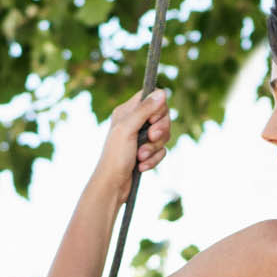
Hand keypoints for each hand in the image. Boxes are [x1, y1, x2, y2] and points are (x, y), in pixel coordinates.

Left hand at [91, 87, 172, 206]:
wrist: (113, 185)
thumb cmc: (115, 156)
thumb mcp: (128, 129)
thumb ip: (144, 110)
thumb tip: (162, 92)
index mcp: (127, 111)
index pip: (151, 96)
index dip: (158, 107)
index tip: (153, 119)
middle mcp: (135, 122)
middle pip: (162, 116)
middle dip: (160, 130)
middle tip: (151, 138)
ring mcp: (141, 137)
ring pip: (164, 135)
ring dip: (154, 148)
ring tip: (141, 156)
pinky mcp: (147, 152)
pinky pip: (162, 150)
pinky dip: (153, 159)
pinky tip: (141, 166)